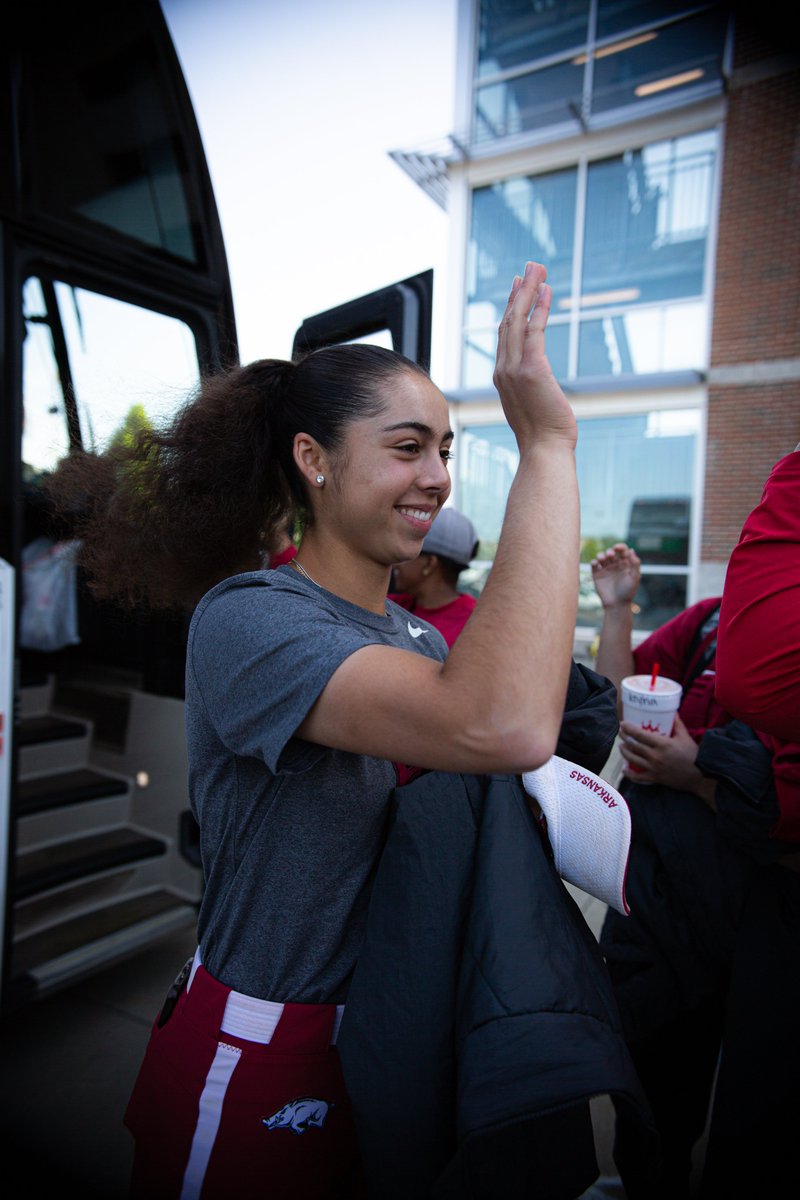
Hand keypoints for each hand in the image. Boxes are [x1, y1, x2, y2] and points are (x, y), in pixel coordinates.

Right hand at [493, 263, 576, 451]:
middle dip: (518, 292)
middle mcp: (503, 369)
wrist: (544, 451)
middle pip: (508, 321)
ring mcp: (514, 368)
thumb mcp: (533, 409)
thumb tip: (541, 391)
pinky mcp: (531, 368)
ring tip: (536, 268)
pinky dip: (540, 307)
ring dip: (527, 291)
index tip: (518, 288)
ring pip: (518, 320)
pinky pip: (534, 329)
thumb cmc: (544, 437)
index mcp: (503, 378)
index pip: (505, 335)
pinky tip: (547, 290)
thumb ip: (532, 392)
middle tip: (528, 267)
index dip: (511, 308)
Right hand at [592, 543, 640, 608]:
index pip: (622, 551)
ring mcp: (606, 570)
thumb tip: (632, 550)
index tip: (616, 548)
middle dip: (610, 551)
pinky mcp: (597, 575)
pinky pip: (594, 565)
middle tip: (610, 555)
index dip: (619, 547)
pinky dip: (593, 562)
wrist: (617, 605)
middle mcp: (615, 565)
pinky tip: (595, 563)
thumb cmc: (628, 592)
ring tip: (601, 558)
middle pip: (611, 552)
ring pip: (601, 557)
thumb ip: (635, 563)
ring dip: (601, 555)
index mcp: (625, 564)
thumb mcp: (635, 577)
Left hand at [620, 714, 702, 790]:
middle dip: (624, 738)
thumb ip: (677, 724)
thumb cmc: (693, 755)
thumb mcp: (685, 737)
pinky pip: (638, 777)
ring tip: (621, 746)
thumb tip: (672, 711)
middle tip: (620, 732)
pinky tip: (624, 770)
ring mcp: (654, 768)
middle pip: (634, 746)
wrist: (700, 776)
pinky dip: (629, 774)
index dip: (629, 728)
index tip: (622, 724)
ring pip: (633, 759)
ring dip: (624, 752)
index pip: (640, 735)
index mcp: (663, 744)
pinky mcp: (655, 778)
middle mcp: (656, 756)